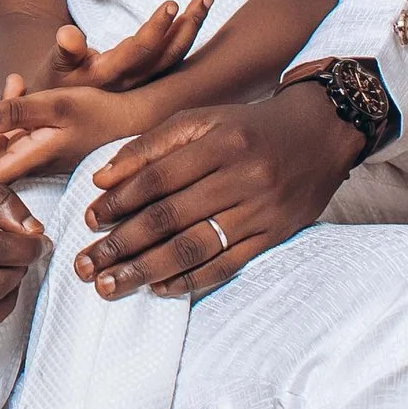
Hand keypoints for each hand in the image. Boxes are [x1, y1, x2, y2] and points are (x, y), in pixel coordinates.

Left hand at [0, 78, 131, 182]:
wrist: (129, 119)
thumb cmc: (95, 112)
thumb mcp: (55, 105)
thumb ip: (18, 112)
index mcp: (29, 158)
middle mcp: (29, 162)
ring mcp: (35, 154)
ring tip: (15, 82)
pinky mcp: (42, 144)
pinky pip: (14, 131)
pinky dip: (12, 108)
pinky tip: (24, 89)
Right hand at [65, 0, 212, 91]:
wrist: (60, 112)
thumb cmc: (55, 82)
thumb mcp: (54, 66)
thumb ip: (65, 50)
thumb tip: (69, 34)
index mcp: (108, 77)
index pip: (139, 52)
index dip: (156, 30)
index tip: (172, 5)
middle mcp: (130, 84)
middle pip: (167, 55)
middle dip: (188, 26)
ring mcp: (141, 85)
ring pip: (173, 58)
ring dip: (190, 29)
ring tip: (205, 2)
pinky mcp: (145, 83)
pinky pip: (170, 61)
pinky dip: (183, 39)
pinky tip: (194, 21)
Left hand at [70, 80, 366, 301]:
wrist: (321, 134)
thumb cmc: (248, 128)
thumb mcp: (202, 121)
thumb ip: (151, 146)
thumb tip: (102, 179)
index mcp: (219, 143)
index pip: (159, 178)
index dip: (120, 201)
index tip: (89, 220)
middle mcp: (241, 178)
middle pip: (171, 217)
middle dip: (122, 245)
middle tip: (86, 265)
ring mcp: (260, 211)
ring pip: (195, 247)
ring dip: (147, 270)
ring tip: (111, 284)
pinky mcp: (274, 236)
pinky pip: (227, 265)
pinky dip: (191, 279)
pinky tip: (159, 288)